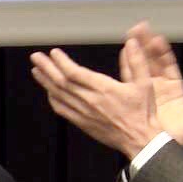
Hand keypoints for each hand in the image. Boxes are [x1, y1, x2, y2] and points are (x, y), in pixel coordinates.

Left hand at [30, 39, 163, 159]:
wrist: (139, 139)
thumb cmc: (143, 112)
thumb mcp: (145, 83)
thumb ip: (137, 61)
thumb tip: (132, 42)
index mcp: (104, 89)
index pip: (75, 73)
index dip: (62, 62)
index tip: (54, 53)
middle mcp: (90, 100)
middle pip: (61, 82)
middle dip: (47, 68)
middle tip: (36, 57)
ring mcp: (84, 113)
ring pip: (59, 95)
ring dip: (45, 82)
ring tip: (36, 70)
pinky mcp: (82, 123)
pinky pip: (62, 110)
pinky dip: (53, 99)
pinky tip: (49, 92)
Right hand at [126, 22, 182, 147]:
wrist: (158, 152)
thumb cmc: (179, 138)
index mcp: (174, 88)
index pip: (168, 65)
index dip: (163, 52)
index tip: (157, 38)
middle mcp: (159, 86)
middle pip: (152, 61)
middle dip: (146, 44)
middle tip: (139, 27)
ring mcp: (146, 91)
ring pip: (140, 66)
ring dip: (135, 50)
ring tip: (130, 34)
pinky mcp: (135, 98)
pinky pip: (130, 79)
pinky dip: (126, 66)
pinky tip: (123, 52)